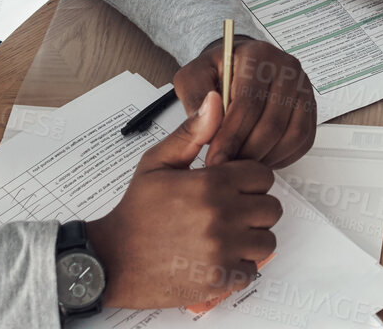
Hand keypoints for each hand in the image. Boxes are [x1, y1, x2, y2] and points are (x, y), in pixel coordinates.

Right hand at [90, 93, 282, 308]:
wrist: (111, 260)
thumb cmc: (135, 212)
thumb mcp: (157, 163)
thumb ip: (192, 133)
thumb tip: (216, 102)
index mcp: (210, 183)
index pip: (263, 176)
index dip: (250, 181)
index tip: (233, 188)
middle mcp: (221, 216)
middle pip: (271, 208)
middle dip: (254, 209)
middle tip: (230, 213)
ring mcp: (222, 250)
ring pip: (267, 241)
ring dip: (251, 239)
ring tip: (226, 237)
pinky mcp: (219, 280)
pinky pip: (253, 271)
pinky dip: (240, 267)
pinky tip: (219, 259)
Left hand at [175, 37, 315, 167]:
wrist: (238, 66)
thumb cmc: (217, 72)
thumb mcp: (193, 77)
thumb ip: (196, 99)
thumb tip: (209, 120)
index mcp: (258, 55)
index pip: (248, 102)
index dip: (231, 136)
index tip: (215, 158)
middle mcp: (287, 68)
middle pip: (273, 122)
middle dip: (247, 152)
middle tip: (227, 168)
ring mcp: (303, 87)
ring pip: (292, 134)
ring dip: (266, 158)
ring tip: (241, 166)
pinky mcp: (310, 107)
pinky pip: (303, 140)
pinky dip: (282, 157)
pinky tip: (259, 160)